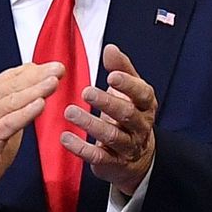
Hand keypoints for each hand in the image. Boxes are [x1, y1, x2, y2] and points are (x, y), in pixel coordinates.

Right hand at [0, 61, 62, 211]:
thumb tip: (42, 78)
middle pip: (17, 84)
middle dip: (40, 76)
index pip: (16, 75)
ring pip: (14, 100)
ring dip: (35, 90)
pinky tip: (40, 105)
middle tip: (59, 69)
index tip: (58, 66)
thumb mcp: (5, 114)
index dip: (38, 70)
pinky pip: (10, 122)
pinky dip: (26, 113)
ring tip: (53, 82)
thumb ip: (20, 98)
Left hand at [62, 44, 156, 196]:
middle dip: (107, 103)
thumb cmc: (130, 116)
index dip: (128, 85)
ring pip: (112, 136)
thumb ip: (121, 69)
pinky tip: (65, 138)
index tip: (112, 76)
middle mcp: (140, 126)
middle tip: (86, 91)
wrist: (137, 159)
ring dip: (90, 124)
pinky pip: (98, 156)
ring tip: (70, 111)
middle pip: (127, 114)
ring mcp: (127, 146)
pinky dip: (81, 148)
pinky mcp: (112, 163)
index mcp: (145, 105)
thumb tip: (110, 48)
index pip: (142, 94)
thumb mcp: (130, 92)